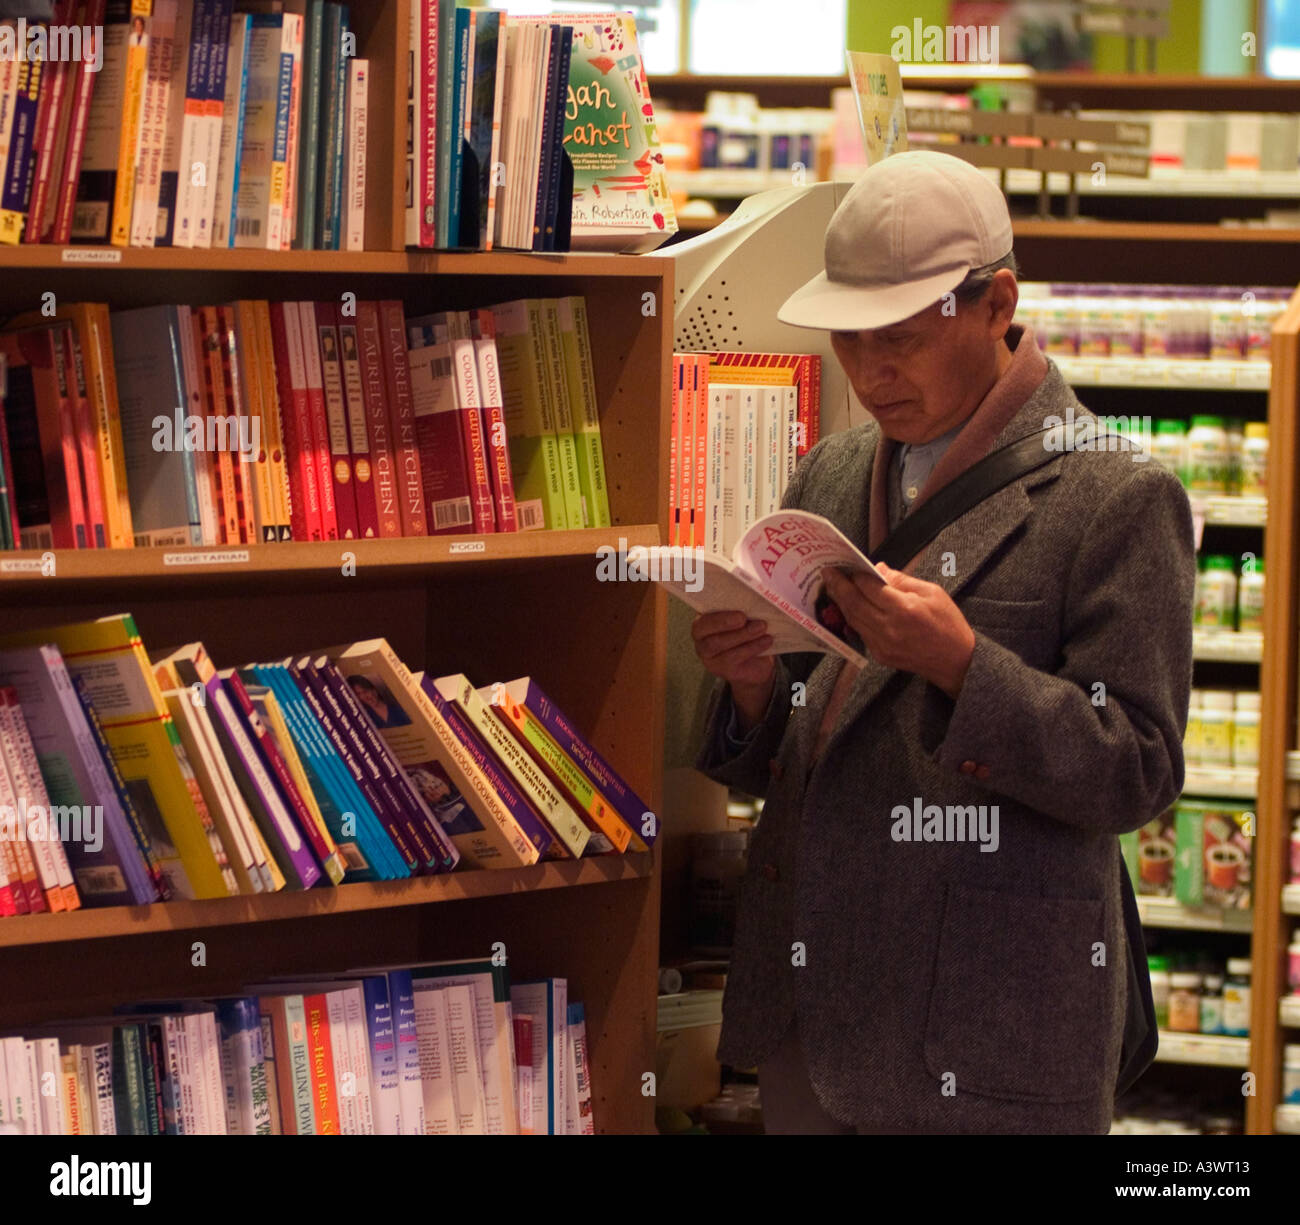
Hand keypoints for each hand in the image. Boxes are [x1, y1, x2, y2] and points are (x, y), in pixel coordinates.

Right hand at [691, 611, 775, 731]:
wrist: (755, 662)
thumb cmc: (746, 632)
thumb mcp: (741, 619)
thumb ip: (739, 610)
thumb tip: (751, 600)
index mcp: (702, 622)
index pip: (701, 619)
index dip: (718, 616)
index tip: (738, 613)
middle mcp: (701, 641)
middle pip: (707, 632)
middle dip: (726, 623)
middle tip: (744, 618)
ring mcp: (709, 657)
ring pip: (720, 645)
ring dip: (743, 635)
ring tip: (762, 627)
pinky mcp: (721, 669)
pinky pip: (733, 657)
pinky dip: (752, 647)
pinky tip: (766, 640)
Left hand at [821, 563, 974, 698]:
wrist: (955, 661)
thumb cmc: (948, 623)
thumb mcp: (932, 592)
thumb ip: (902, 580)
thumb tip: (879, 569)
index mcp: (904, 609)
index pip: (870, 587)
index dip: (856, 575)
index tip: (846, 564)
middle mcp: (889, 628)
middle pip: (854, 603)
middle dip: (838, 586)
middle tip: (827, 572)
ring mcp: (882, 644)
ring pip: (853, 619)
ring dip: (840, 601)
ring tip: (832, 586)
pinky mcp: (880, 655)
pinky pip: (860, 632)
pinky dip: (852, 617)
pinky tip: (847, 605)